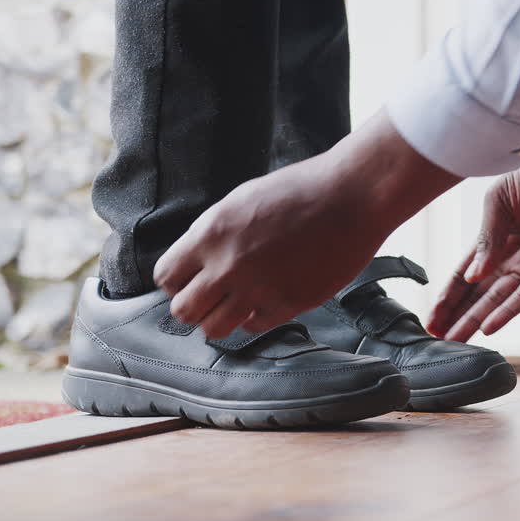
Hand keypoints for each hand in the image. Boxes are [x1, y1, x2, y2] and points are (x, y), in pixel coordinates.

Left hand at [153, 111, 459, 338]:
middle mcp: (229, 265)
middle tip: (211, 297)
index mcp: (212, 233)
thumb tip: (198, 262)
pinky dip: (255, 318)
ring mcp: (260, 288)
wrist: (353, 197)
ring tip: (236, 305)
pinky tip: (267, 300)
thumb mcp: (242, 200)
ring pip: (214, 329)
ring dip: (221, 319)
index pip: (167, 276)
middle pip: (184, 310)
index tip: (192, 279)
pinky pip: (255, 327)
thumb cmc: (302, 190)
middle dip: (194, 306)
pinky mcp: (290, 303)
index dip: (178, 280)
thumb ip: (214, 233)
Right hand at [426, 144, 519, 341]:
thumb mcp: (500, 201)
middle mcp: (509, 256)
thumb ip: (486, 239)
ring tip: (457, 340)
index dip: (446, 297)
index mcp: (491, 237)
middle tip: (438, 338)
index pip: (462, 274)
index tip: (431, 318)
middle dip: (457, 316)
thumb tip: (472, 276)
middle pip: (477, 294)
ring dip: (477, 320)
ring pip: (498, 300)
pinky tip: (489, 327)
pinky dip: (508, 311)